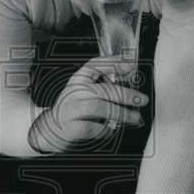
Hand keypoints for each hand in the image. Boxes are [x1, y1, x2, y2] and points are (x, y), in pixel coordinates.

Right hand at [29, 55, 147, 153]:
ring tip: (134, 118)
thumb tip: (129, 75)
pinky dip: (106, 130)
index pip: (94, 65)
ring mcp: (71, 109)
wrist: (50, 129)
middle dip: (125, 94)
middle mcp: (74, 92)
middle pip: (102, 89)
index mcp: (78, 79)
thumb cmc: (74, 108)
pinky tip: (112, 130)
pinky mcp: (70, 127)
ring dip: (120, 113)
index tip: (130, 66)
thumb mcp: (86, 91)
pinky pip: (92, 127)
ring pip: (98, 107)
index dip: (113, 63)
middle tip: (142, 99)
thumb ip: (105, 83)